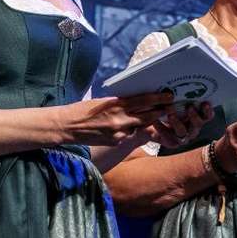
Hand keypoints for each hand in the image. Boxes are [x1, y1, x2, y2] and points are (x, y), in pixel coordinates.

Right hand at [63, 90, 177, 146]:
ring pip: (139, 126)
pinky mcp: (116, 142)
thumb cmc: (82, 110)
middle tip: (168, 107)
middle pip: (148, 116)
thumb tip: (135, 100)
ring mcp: (119, 132)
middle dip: (159, 112)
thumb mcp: (103, 101)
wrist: (67, 127)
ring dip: (145, 122)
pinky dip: (129, 130)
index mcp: (117, 104)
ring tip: (150, 117)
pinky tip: (125, 127)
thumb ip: (119, 102)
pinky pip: (128, 135)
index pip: (143, 100)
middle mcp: (121, 119)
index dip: (158, 98)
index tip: (169, 96)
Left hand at [148, 99, 212, 149]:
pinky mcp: (172, 143)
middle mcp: (193, 129)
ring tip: (170, 114)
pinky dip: (161, 128)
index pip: (207, 116)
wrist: (154, 123)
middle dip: (194, 116)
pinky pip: (167, 136)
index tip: (205, 103)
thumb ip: (181, 98)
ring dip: (177, 122)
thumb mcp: (175, 102)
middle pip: (198, 124)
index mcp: (197, 118)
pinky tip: (155, 120)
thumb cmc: (168, 109)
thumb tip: (183, 87)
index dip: (208, 111)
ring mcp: (183, 137)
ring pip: (183, 132)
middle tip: (189, 107)